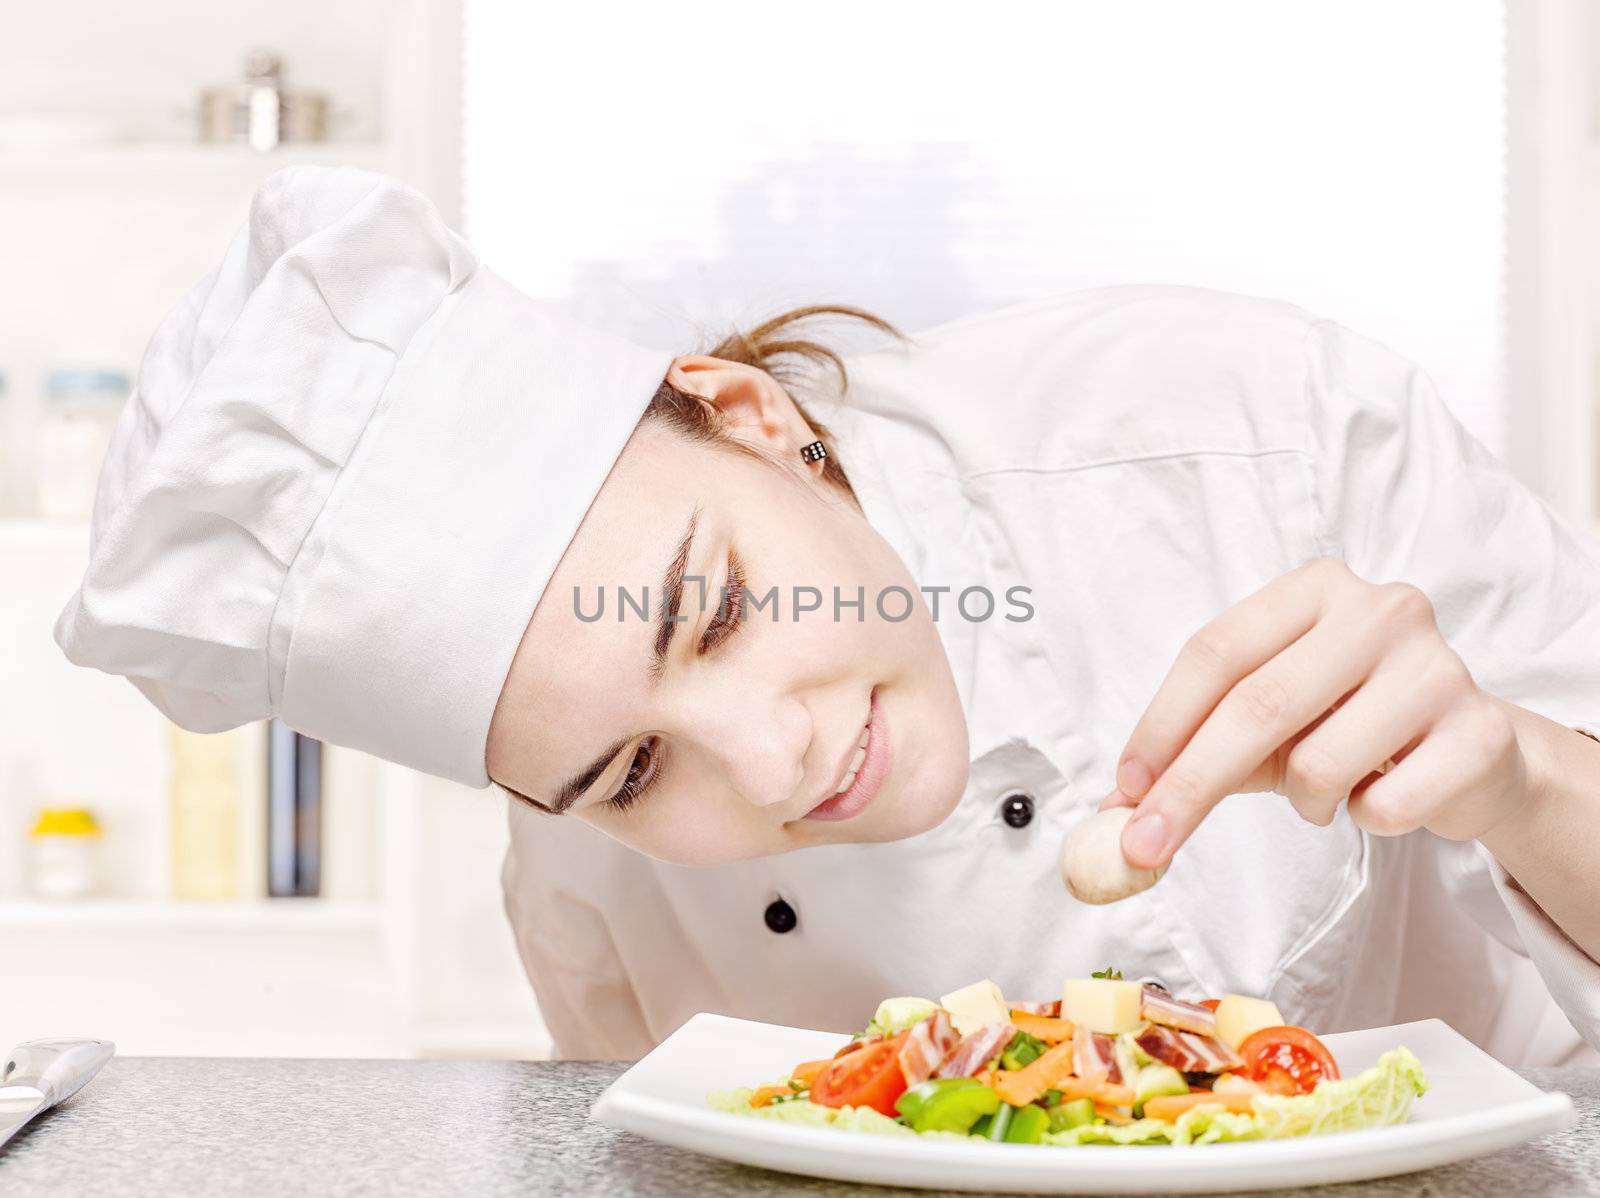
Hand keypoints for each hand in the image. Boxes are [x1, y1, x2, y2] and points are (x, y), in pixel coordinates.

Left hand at [1103, 557, 1537, 869]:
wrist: (1474, 752)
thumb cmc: (1352, 725)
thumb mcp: (1271, 723)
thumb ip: (1193, 752)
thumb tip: (1114, 809)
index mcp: (1315, 589)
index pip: (1215, 653)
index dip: (1162, 724)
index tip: (1126, 787)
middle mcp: (1380, 610)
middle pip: (1256, 706)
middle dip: (1189, 786)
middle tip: (1146, 845)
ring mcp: (1439, 667)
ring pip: (1319, 763)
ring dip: (1303, 803)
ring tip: (1326, 792)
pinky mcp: (1480, 734)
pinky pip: (1385, 805)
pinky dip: (1365, 819)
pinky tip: (1383, 795)